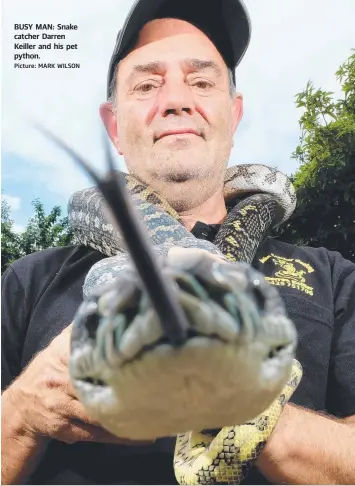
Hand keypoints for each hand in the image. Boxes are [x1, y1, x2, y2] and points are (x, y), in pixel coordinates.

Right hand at [5, 323, 153, 445]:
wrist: (22, 406)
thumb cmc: (48, 372)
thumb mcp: (59, 347)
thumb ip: (78, 331)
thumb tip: (100, 307)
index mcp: (62, 357)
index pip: (89, 354)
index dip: (113, 357)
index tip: (140, 356)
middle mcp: (61, 381)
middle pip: (96, 384)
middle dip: (124, 387)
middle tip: (156, 388)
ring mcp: (63, 406)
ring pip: (98, 412)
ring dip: (126, 415)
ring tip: (154, 415)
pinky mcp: (65, 428)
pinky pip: (95, 434)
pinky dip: (117, 435)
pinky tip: (139, 435)